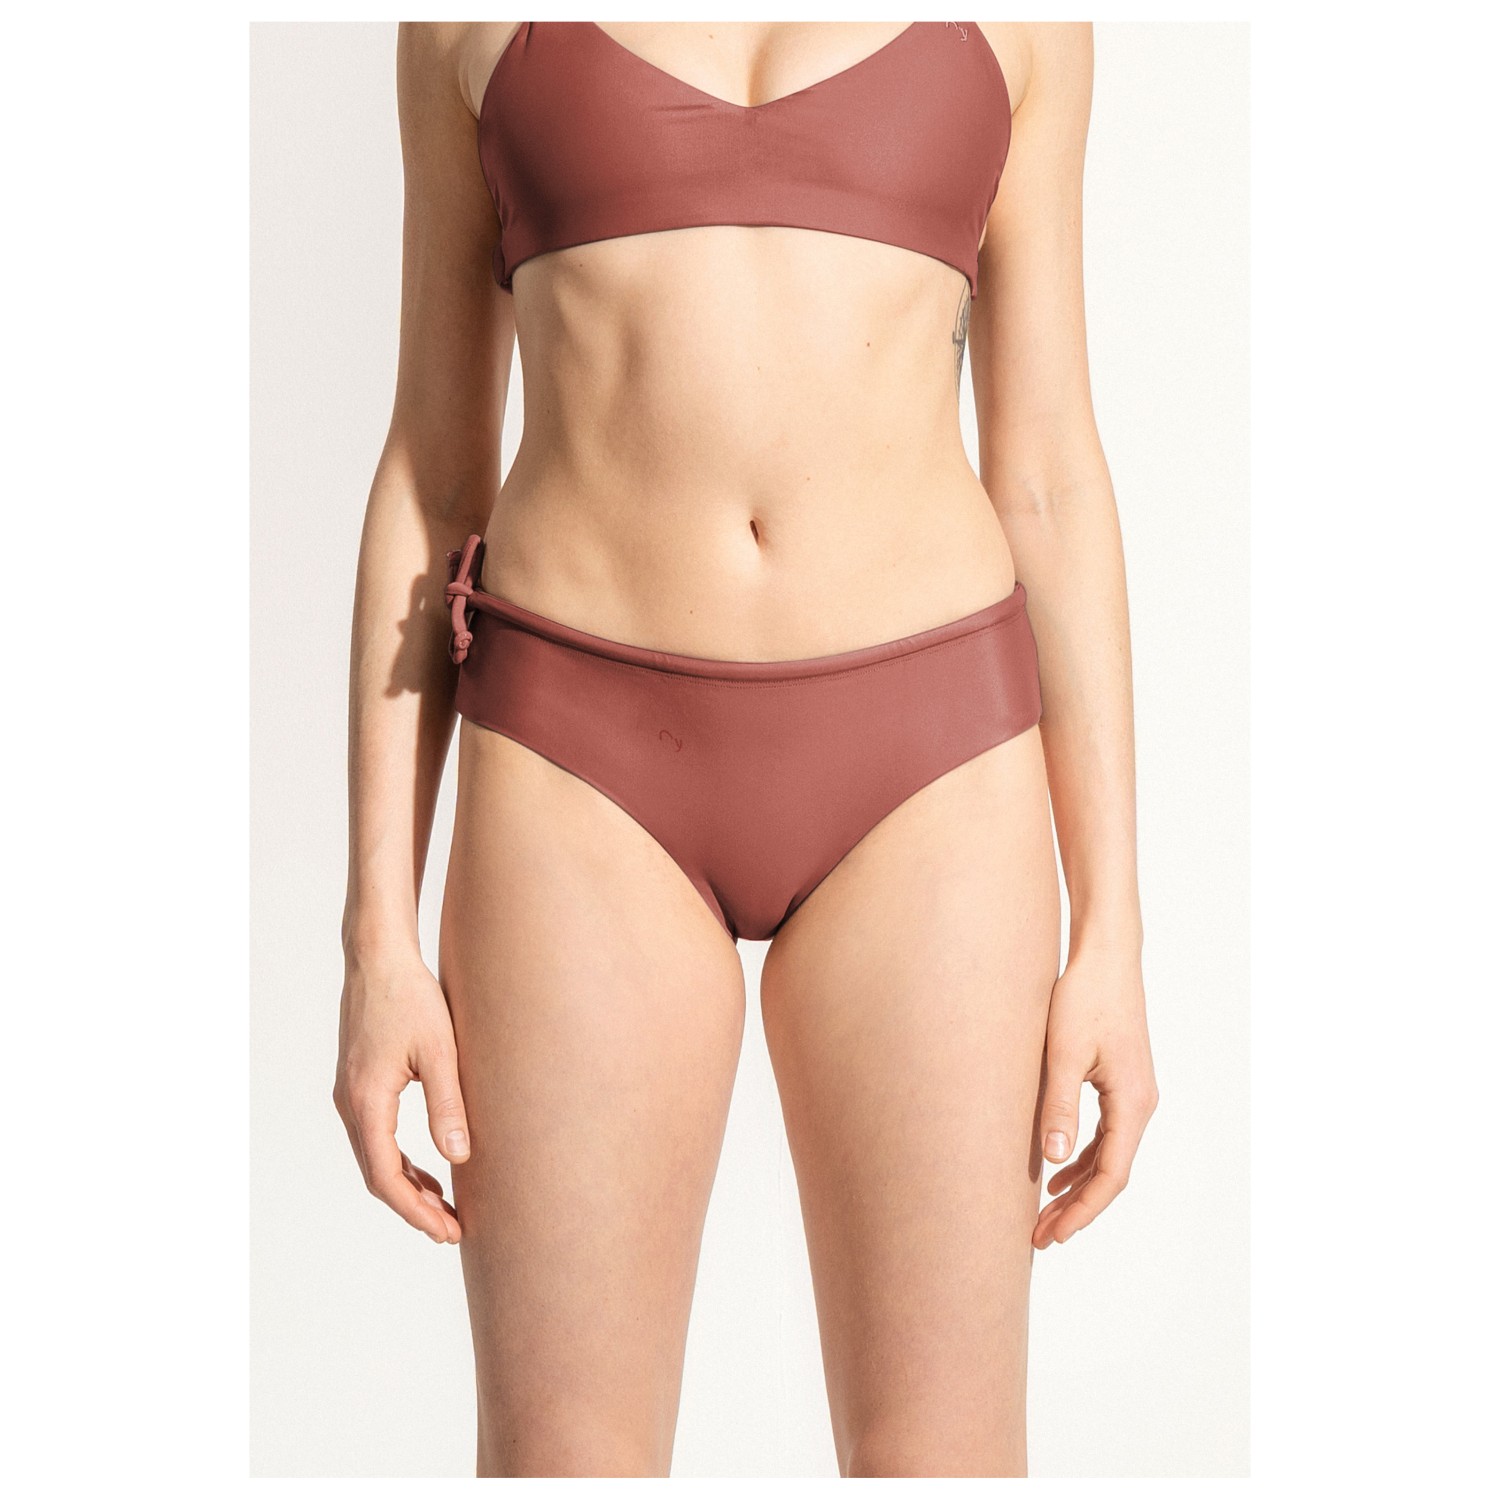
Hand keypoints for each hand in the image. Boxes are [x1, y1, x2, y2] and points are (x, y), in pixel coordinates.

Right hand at [333, 943, 469, 1243]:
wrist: (379, 959)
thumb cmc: (412, 998)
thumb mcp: (440, 1051)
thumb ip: (448, 1104)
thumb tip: (459, 1157)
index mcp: (367, 1100)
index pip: (385, 1176)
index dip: (416, 1210)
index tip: (447, 1231)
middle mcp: (350, 1104)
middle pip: (378, 1174)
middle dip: (414, 1207)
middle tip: (452, 1230)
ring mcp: (351, 1095)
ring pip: (376, 1158)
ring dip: (407, 1186)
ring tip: (445, 1210)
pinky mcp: (359, 1085)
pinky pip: (376, 1138)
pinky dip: (400, 1161)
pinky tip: (429, 1170)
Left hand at [1033, 942, 1157, 1248]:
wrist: (1106, 956)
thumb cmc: (1084, 998)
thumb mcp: (1064, 1052)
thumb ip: (1059, 1106)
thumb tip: (1052, 1160)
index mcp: (1132, 1103)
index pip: (1111, 1175)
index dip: (1082, 1211)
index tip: (1052, 1234)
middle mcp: (1140, 1104)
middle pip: (1111, 1173)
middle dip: (1077, 1208)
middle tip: (1039, 1237)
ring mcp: (1132, 1094)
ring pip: (1108, 1156)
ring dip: (1077, 1186)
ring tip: (1042, 1212)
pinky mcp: (1120, 1082)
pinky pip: (1104, 1135)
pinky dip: (1080, 1158)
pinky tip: (1054, 1168)